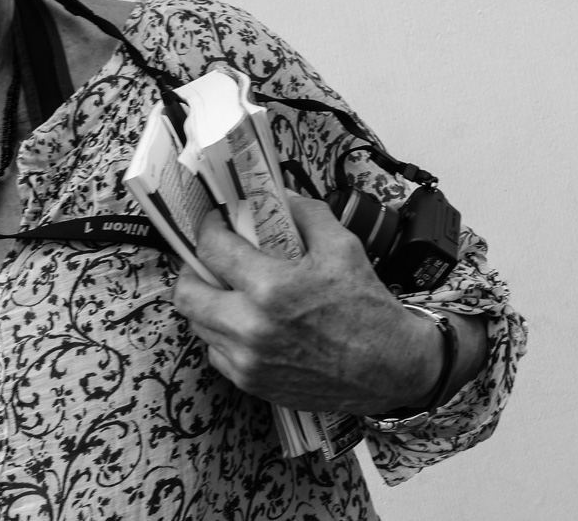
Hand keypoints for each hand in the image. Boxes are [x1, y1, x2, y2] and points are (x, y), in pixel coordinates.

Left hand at [172, 195, 443, 414]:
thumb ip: (303, 213)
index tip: (217, 221)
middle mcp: (250, 328)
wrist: (392, 370)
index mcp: (271, 288)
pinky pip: (215, 351)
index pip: (211, 249)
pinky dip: (221, 332)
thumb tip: (276, 194)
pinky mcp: (252, 384)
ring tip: (227, 286)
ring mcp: (247, 361)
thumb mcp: (342, 246)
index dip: (209, 228)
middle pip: (186, 293)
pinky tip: (244, 320)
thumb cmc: (368, 307)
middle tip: (211, 257)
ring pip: (197, 323)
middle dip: (193, 267)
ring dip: (206, 299)